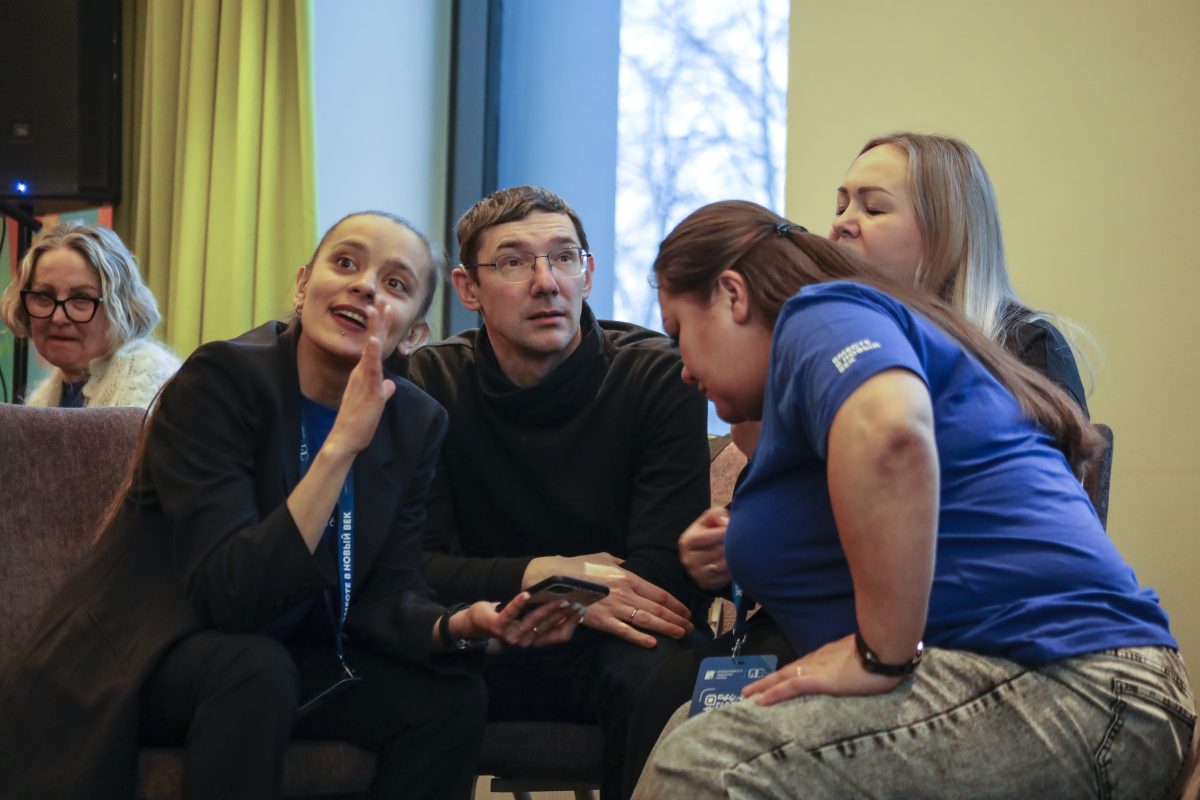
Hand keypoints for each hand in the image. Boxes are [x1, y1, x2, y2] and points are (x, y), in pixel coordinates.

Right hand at [327, 304, 396, 454]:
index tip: (384, 311)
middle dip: (377, 322)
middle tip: (382, 302)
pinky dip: (371, 353)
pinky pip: (370, 369)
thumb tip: (390, 385)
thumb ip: (383, 391)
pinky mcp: (367, 389)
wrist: (345, 438)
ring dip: (375, 330)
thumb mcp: (375, 403)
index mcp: (364, 374)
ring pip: (370, 350)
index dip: (379, 329)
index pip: (374, 348)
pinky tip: (373, 339)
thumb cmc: (358, 422)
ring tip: (377, 311)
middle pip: (372, 343)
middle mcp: (362, 373)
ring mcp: (364, 379)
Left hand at [452, 594, 582, 647]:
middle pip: (549, 626)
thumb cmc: (509, 616)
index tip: (582, 609)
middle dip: (563, 611)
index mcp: (536, 640)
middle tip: (575, 598)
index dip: (572, 623)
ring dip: (548, 608)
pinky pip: (511, 614)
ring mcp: (511, 636)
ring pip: (534, 620)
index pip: (560, 636)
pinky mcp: (498, 626)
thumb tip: (571, 603)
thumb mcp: (530, 616)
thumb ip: (547, 615)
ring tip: (561, 596)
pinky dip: (519, 603)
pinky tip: (527, 593)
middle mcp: (525, 641)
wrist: (478, 621)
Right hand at [522, 553, 692, 647]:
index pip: (659, 593)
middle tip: (690, 627)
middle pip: (658, 608)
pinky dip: (640, 638)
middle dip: (676, 618)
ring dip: (666, 628)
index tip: (686, 611)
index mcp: (628, 577)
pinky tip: (653, 644)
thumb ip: (619, 562)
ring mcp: (615, 608)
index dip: (676, 604)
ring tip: (680, 634)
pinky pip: (625, 632)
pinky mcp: (602, 621)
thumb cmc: (578, 566)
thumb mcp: (603, 557)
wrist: (556, 578)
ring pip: (647, 621)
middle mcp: (625, 593)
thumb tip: (627, 563)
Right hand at [679, 507, 730, 589]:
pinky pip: (725, 577)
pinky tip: (733, 562)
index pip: (705, 537)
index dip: (722, 532)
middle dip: (729, 545)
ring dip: (733, 557)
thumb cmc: (708, 532)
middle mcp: (688, 559)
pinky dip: (732, 569)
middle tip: (737, 541)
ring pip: (722, 565)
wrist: (701, 555)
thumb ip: (717, 515)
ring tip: (735, 551)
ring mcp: (696, 573)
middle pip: (716, 552)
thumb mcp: (708, 520)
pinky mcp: (705, 583)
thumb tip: (726, 524)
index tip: (732, 529)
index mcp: (687, 541)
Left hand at [742, 633, 903, 706]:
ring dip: (763, 687)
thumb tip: (857, 666)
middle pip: (786, 671)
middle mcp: (817, 660)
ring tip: (747, 695)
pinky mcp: (818, 680)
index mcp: (827, 656)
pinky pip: (790, 688)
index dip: (785, 674)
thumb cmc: (882, 652)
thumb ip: (855, 661)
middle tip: (748, 689)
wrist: (886, 648)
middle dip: (767, 681)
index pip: (801, 666)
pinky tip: (759, 701)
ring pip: (782, 678)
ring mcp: (816, 669)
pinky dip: (772, 694)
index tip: (773, 680)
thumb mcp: (864, 656)